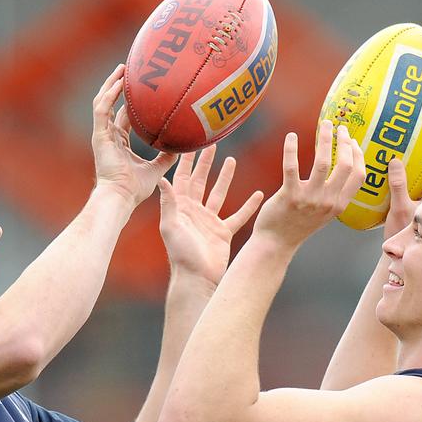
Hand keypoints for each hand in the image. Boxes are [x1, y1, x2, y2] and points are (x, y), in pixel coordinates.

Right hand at [91, 64, 177, 206]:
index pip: (123, 116)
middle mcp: (109, 136)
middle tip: (129, 68)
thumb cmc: (136, 189)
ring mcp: (102, 135)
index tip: (140, 87)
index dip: (130, 101)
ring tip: (122, 68)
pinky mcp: (99, 136)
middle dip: (118, 85)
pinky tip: (118, 83)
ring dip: (111, 84)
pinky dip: (109, 96)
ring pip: (103, 102)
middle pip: (111, 104)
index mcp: (120, 143)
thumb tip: (182, 145)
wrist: (122, 197)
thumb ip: (167, 157)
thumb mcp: (157, 169)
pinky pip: (102, 110)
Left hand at [158, 145, 262, 285]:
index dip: (186, 161)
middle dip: (206, 163)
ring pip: (219, 193)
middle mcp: (195, 212)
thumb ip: (169, 203)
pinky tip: (258, 194)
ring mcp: (209, 221)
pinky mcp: (223, 232)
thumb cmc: (181, 255)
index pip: (183, 178)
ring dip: (225, 178)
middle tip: (212, 143)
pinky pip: (238, 215)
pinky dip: (248, 206)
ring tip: (232, 160)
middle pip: (201, 181)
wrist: (196, 278)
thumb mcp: (171, 226)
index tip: (189, 142)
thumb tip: (162, 180)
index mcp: (181, 208)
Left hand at [252, 121, 364, 249]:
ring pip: (323, 162)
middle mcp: (327, 201)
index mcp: (339, 205)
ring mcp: (309, 199)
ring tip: (325, 125)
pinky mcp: (289, 196)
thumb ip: (334, 194)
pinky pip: (291, 167)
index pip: (359, 176)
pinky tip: (290, 136)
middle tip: (339, 127)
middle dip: (344, 142)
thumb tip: (340, 168)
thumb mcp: (324, 213)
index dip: (358, 155)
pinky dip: (291, 148)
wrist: (276, 243)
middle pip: (345, 165)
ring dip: (325, 139)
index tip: (352, 141)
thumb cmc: (298, 225)